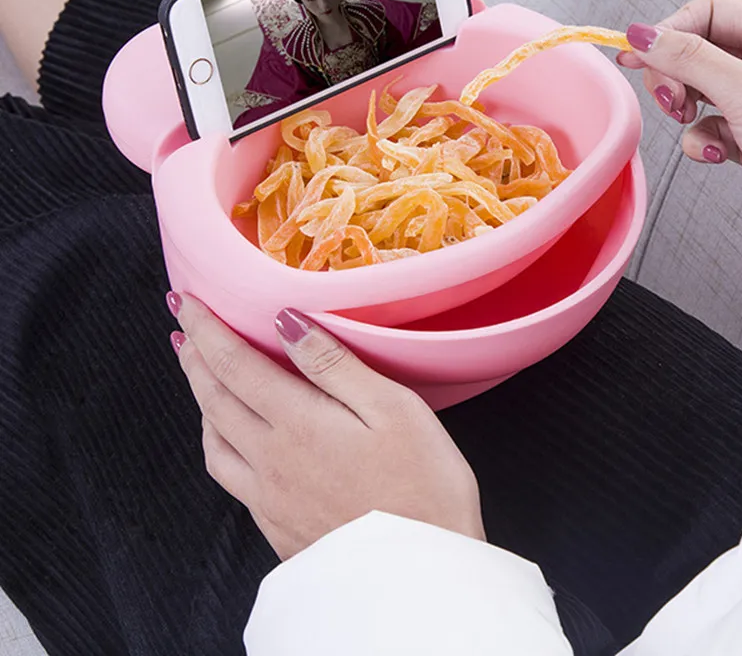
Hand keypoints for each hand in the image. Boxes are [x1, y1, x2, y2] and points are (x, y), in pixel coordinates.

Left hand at [169, 294, 484, 559]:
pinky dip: (217, 443)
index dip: (207, 329)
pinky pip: (229, 476)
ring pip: (213, 442)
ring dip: (200, 401)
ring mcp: (270, 499)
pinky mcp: (279, 527)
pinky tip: (233, 441)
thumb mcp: (393, 409)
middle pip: (214, 401)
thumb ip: (334, 365)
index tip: (188, 300)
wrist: (421, 576)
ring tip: (202, 377)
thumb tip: (287, 323)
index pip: (235, 365)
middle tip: (184, 327)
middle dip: (194, 358)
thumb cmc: (422, 487)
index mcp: (297, 425)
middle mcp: (271, 462)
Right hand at [619, 0, 741, 286]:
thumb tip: (643, 33)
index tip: (640, 58)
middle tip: (668, 99)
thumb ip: (691, 59)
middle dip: (675, 74)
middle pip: (701, 50)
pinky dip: (703, 141)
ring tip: (690, 123)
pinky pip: (711, 127)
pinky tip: (717, 155)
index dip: (672, 32)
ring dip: (687, 109)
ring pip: (701, 90)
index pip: (711, 12)